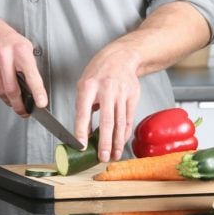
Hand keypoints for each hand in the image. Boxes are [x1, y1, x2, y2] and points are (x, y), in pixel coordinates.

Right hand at [0, 13, 46, 114]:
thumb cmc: (7, 39)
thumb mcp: (24, 46)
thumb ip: (29, 66)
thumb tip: (35, 89)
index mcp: (20, 50)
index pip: (31, 74)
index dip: (37, 91)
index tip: (41, 103)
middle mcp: (4, 55)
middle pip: (12, 89)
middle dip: (19, 105)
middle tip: (24, 112)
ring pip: (0, 91)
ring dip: (8, 99)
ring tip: (13, 99)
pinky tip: (0, 83)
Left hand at [74, 43, 141, 162]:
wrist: (120, 57)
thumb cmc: (99, 72)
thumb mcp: (84, 85)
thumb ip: (83, 108)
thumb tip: (84, 133)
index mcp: (89, 86)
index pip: (83, 111)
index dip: (81, 130)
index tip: (80, 145)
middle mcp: (106, 90)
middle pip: (106, 120)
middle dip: (104, 142)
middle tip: (102, 157)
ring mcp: (121, 93)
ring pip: (119, 122)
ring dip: (117, 142)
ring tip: (114, 155)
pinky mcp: (132, 96)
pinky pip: (128, 118)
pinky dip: (124, 133)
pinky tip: (121, 142)